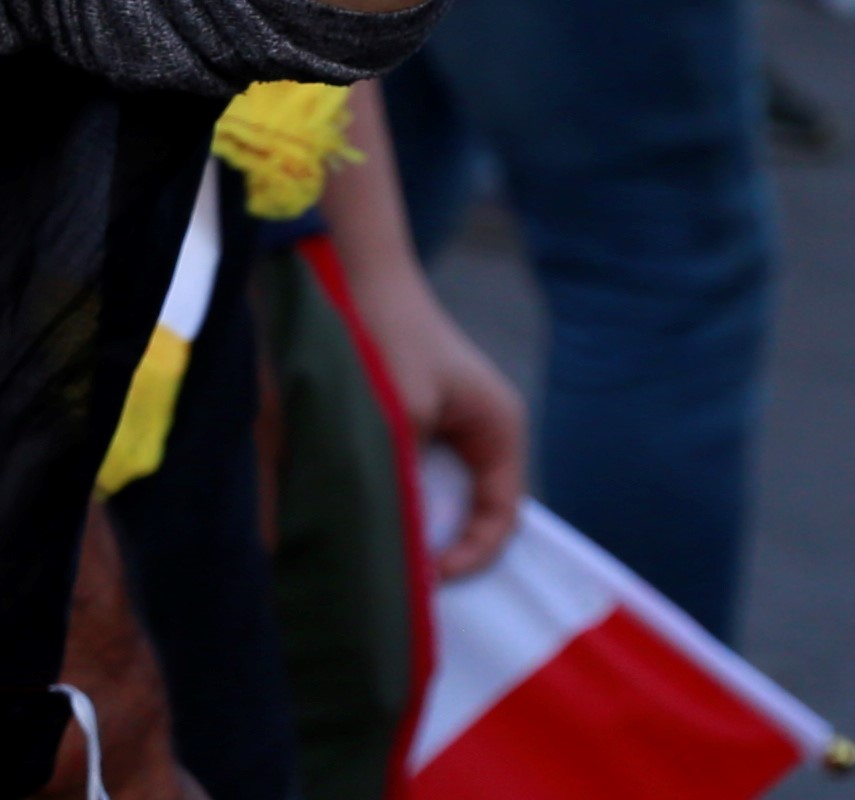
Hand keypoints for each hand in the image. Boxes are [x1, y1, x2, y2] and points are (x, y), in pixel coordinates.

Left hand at [371, 270, 532, 578]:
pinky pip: (408, 476)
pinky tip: (357, 516)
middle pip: (470, 511)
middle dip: (438, 547)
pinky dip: (389, 498)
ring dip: (410, 525)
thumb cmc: (389, 334)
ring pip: (437, 497)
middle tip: (401, 580)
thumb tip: (389, 535)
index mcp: (498, 430)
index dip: (471, 553)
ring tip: (377, 557)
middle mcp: (480, 434)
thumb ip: (406, 475)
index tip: (430, 575)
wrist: (353, 274)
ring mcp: (447, 430)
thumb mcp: (402, 412)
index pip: (500, 515)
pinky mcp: (412, 425)